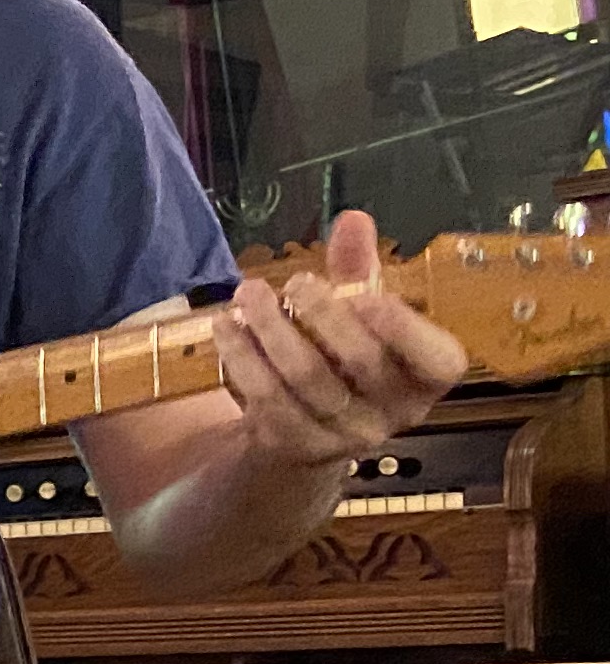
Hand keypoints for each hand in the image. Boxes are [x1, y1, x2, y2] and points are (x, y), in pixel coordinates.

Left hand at [217, 211, 468, 468]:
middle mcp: (395, 411)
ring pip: (306, 378)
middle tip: (296, 280)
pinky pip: (267, 399)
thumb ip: (359, 268)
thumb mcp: (361, 313)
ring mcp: (345, 434)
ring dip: (271, 330)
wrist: (310, 427)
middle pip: (361, 362)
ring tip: (248, 294)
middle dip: (324, 315)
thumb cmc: (347, 356)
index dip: (404, 330)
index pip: (436, 360)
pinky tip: (227, 328)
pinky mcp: (298, 445)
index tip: (365, 295)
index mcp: (426, 376)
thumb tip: (354, 219)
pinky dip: (243, 359)